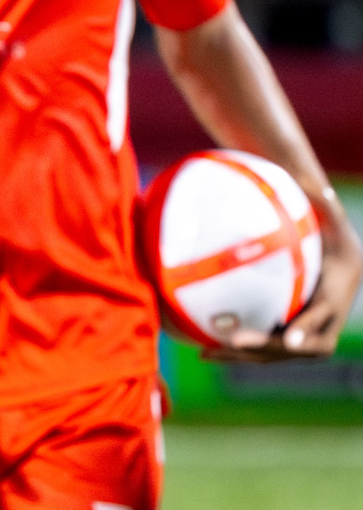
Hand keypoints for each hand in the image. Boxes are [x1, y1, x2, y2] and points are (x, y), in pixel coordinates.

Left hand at [202, 188, 362, 361]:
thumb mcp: (325, 208)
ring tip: (210, 352)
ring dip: (249, 355)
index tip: (289, 337)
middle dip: (271, 348)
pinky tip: (203, 345)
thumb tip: (321, 187)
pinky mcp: (291, 328)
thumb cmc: (321, 217)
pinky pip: (267, 343)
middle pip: (304, 345)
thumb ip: (322, 202)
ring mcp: (311, 325)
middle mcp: (330, 313)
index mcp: (339, 286)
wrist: (332, 242)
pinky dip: (241, 347)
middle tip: (236, 342)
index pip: (326, 312)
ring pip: (282, 352)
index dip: (309, 326)